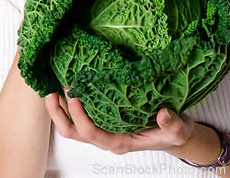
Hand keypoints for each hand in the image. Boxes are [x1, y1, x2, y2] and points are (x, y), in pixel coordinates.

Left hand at [45, 92, 193, 154]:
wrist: (173, 131)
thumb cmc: (172, 131)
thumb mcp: (178, 129)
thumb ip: (172, 124)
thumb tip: (163, 114)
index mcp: (120, 141)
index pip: (93, 133)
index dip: (80, 117)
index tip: (74, 96)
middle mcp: (107, 137)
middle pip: (73, 132)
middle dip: (59, 114)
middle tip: (53, 91)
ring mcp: (103, 130)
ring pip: (71, 126)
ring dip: (58, 110)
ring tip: (51, 88)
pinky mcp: (103, 120)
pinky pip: (79, 116)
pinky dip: (68, 105)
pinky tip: (66, 88)